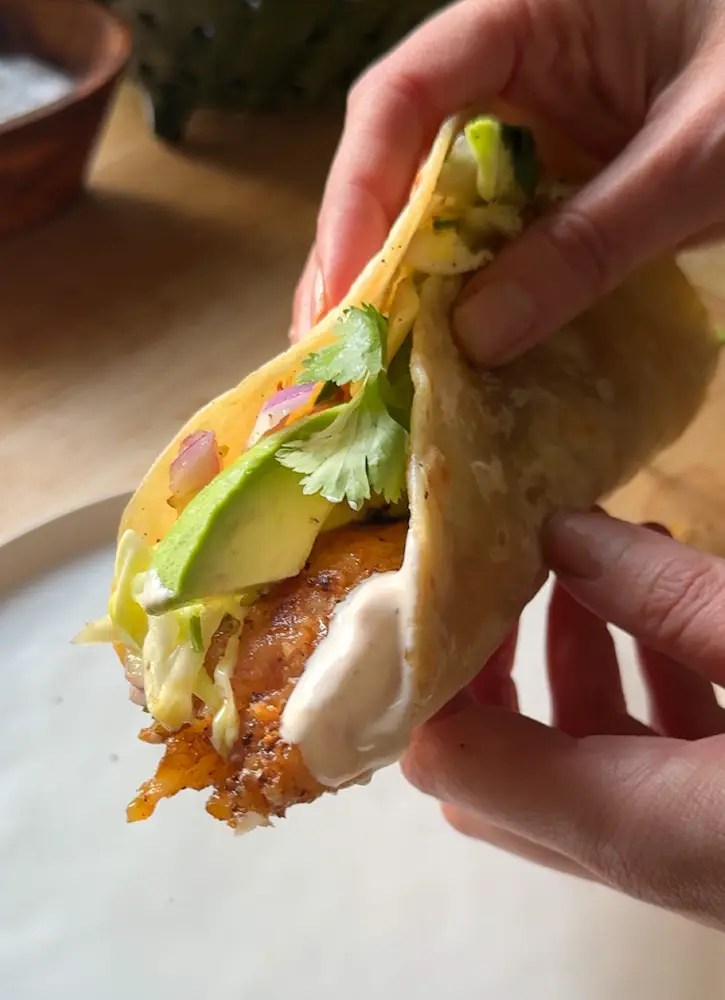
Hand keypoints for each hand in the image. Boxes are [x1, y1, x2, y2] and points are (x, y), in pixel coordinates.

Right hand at [290, 0, 724, 362]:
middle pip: (398, 158)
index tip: (342, 293)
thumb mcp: (699, 157)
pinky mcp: (561, 175)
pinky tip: (450, 350)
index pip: (403, 97)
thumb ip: (591, 242)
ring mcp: (536, 124)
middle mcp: (513, 67)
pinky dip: (469, 292)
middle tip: (330, 351)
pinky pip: (494, 233)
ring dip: (403, 284)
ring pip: (438, 203)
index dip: (357, 197)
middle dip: (360, 255)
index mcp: (530, 16)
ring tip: (368, 366)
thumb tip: (479, 337)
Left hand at [403, 512, 724, 929]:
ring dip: (568, 661)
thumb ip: (670, 600)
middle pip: (495, 767)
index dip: (422, 667)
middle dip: (486, 660)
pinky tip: (665, 621)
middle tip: (505, 576)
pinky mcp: (715, 826)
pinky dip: (636, 686)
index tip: (435, 578)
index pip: (452, 758)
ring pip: (574, 759)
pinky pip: (643, 761)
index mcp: (635, 825)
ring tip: (596, 564)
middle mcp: (640, 853)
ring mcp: (679, 847)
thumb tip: (562, 531)